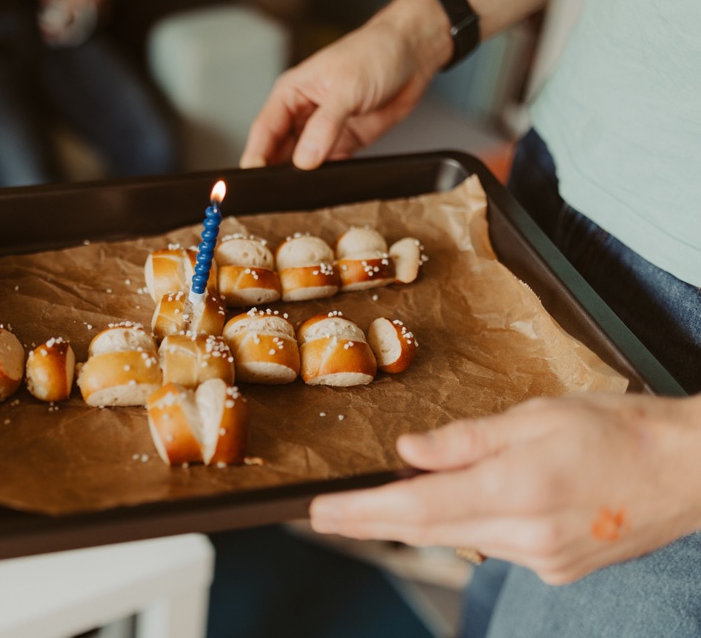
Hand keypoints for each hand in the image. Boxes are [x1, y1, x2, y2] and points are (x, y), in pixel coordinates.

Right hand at [240, 0, 451, 170]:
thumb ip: (325, 125)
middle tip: (277, 192)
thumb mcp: (346, 88)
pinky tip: (327, 184)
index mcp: (291, 93)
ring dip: (301, 177)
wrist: (414, 54)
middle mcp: (302, 113)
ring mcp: (322, 130)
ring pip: (301, 162)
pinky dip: (327, 176)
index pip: (264, 129)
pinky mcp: (344, 142)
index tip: (252, 179)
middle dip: (275, 171)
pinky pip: (329, 166)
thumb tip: (304, 159)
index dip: (256, 155)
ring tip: (301, 191)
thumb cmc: (375, 53)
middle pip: (278, 150)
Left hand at [310, 393, 700, 583]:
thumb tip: (408, 451)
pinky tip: (466, 504)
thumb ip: (466, 439)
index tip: (321, 513)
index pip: (417, 507)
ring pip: (459, 540)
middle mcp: (526, 536)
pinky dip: (468, 525)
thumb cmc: (621, 429)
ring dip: (419, 521)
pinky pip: (494, 547)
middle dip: (372, 523)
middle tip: (326, 518)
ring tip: (381, 504)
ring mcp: (543, 560)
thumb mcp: (538, 414)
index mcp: (517, 489)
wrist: (691, 471)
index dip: (362, 512)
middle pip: (428, 532)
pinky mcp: (557, 569)